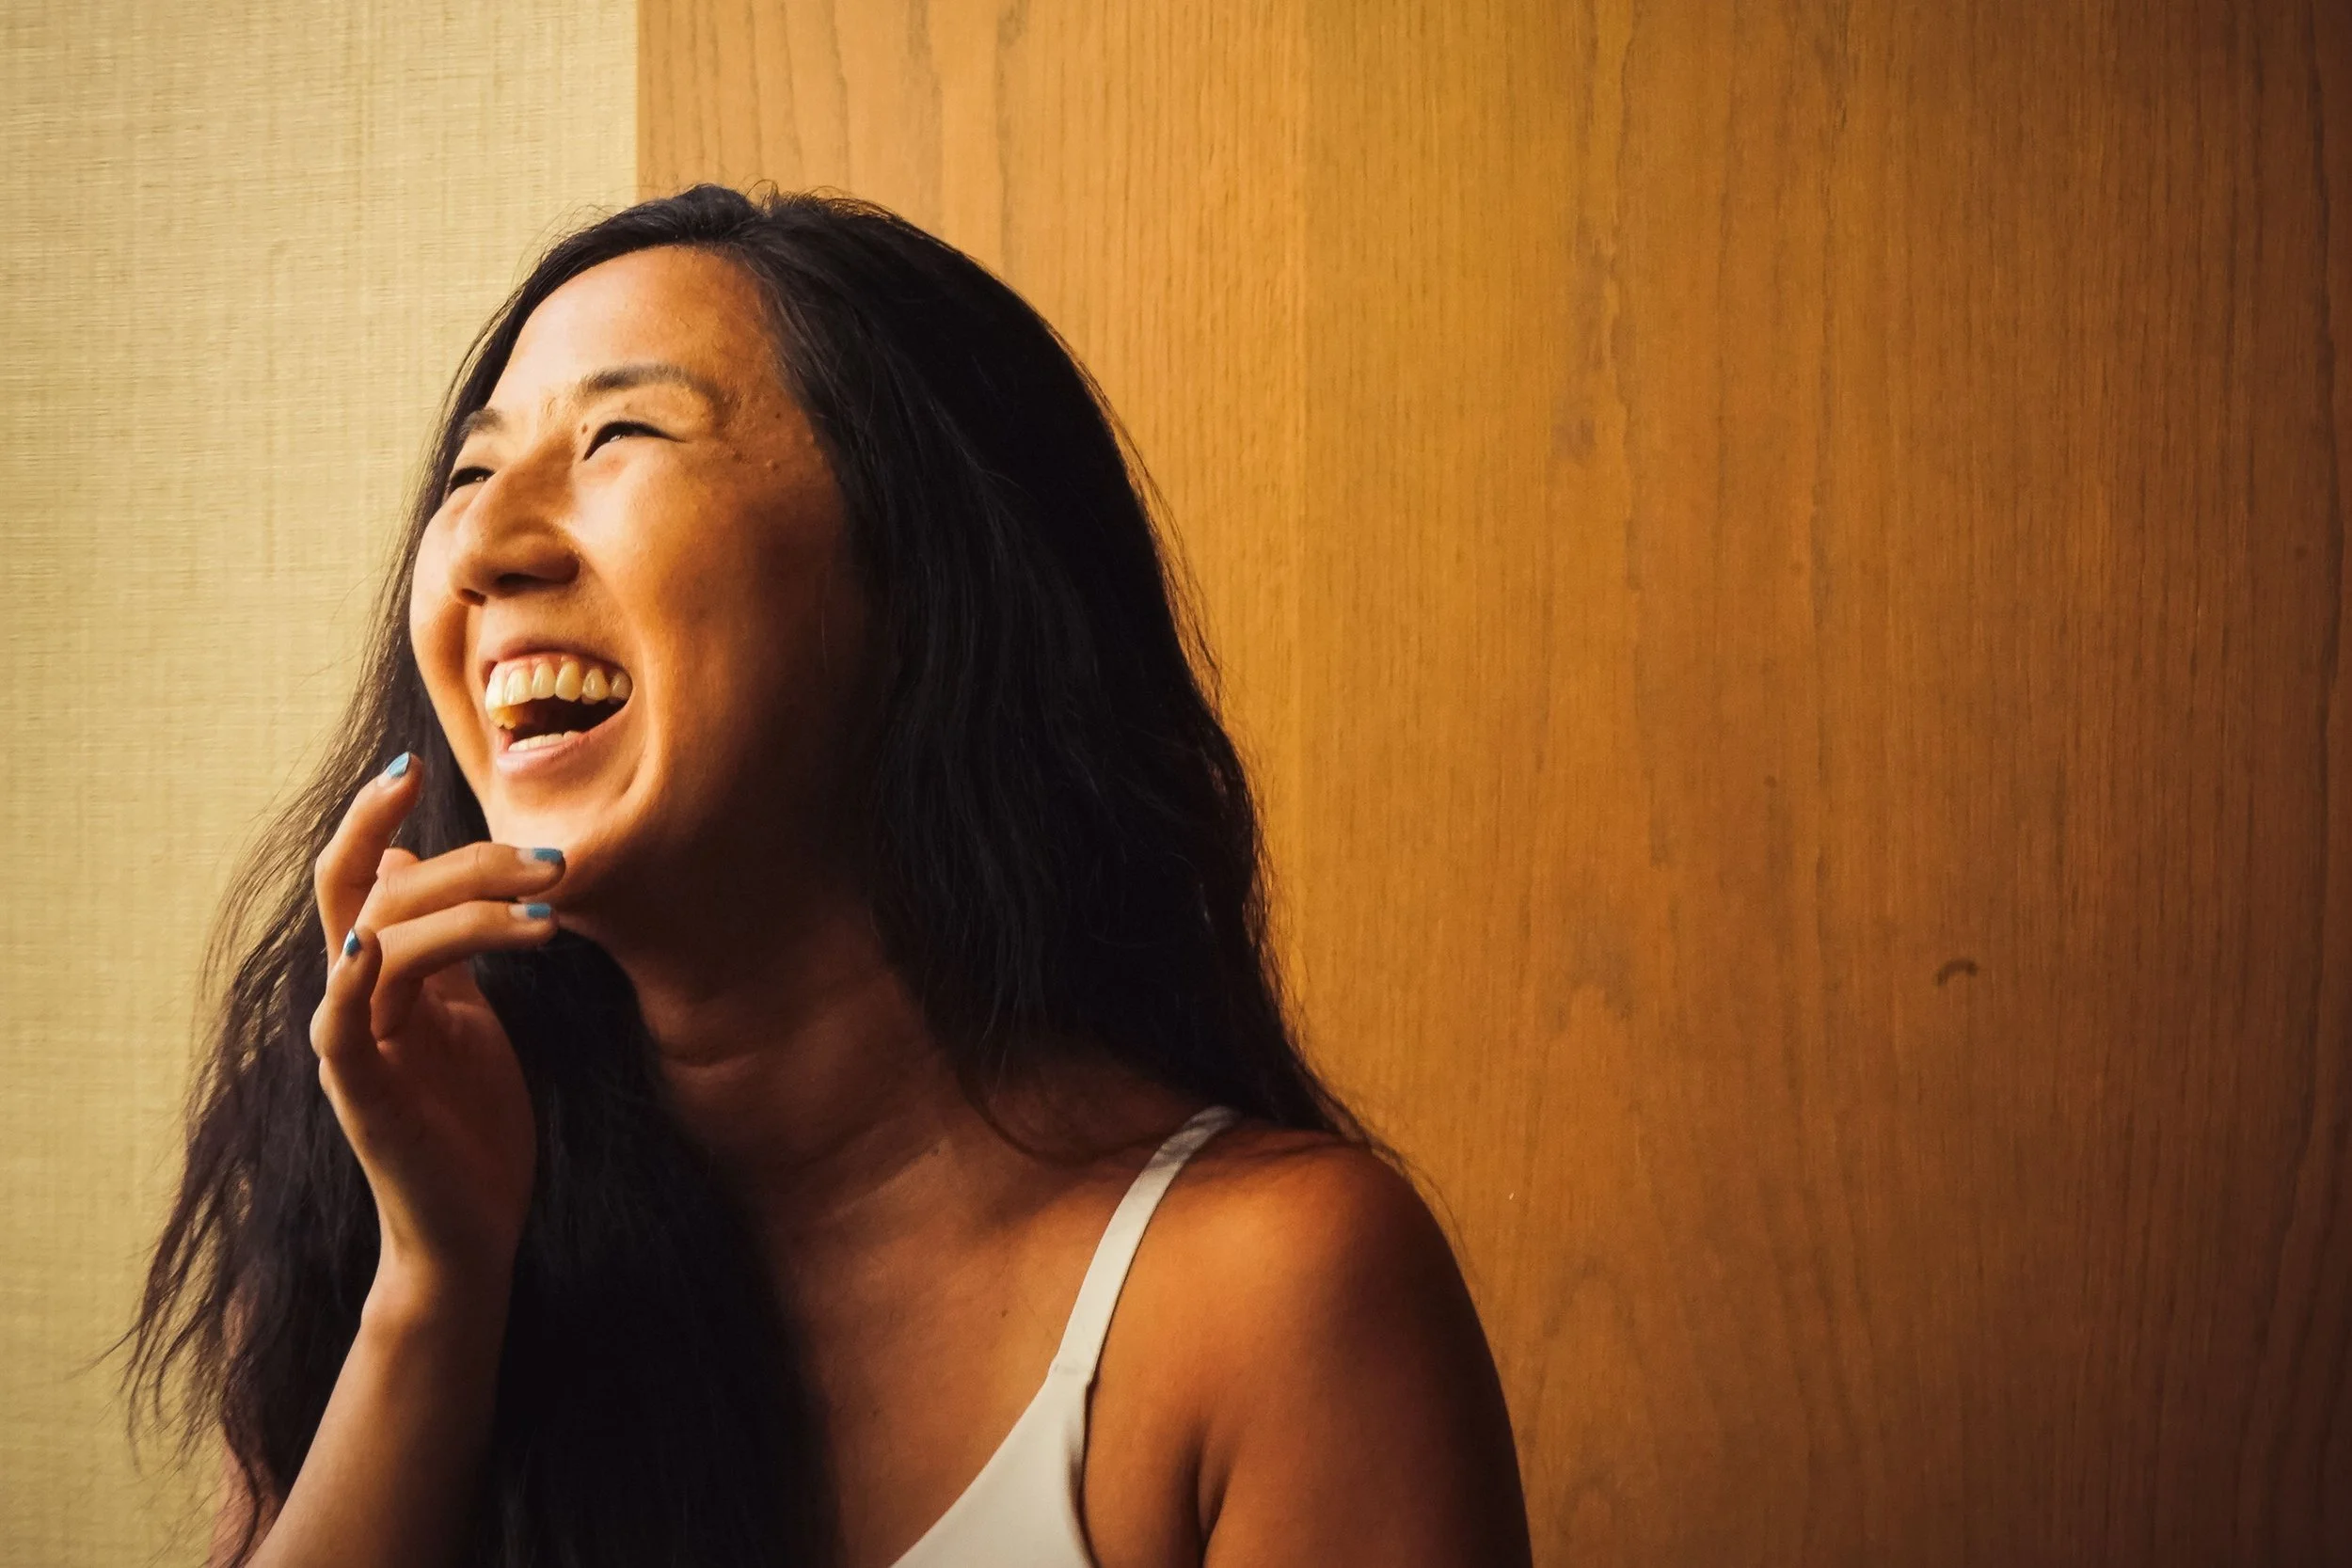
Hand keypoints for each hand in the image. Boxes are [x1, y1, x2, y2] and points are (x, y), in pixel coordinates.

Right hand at [309, 751, 566, 1301]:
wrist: (473, 1229)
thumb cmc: (474, 1124)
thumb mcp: (469, 1015)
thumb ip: (451, 947)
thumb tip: (431, 860)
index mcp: (383, 974)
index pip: (364, 871)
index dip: (378, 815)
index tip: (415, 760)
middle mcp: (356, 997)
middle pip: (372, 887)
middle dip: (463, 857)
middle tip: (551, 859)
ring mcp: (354, 1044)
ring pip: (379, 939)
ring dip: (464, 913)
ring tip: (549, 915)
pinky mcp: (361, 1094)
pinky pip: (340, 1024)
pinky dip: (351, 979)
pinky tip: (374, 947)